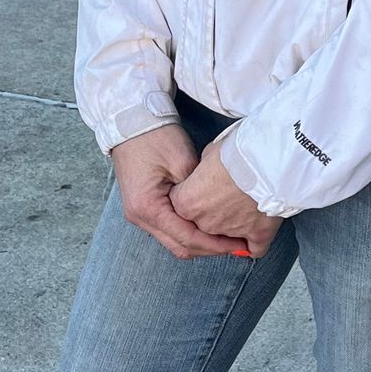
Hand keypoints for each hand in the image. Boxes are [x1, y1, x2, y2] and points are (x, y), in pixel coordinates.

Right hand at [111, 123, 246, 261]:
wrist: (131, 122)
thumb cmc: (157, 137)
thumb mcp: (183, 162)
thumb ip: (198, 193)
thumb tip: (216, 214)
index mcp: (148, 208)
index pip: (187, 238)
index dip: (215, 245)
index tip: (239, 245)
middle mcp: (140, 218)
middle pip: (179, 246)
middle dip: (210, 249)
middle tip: (238, 245)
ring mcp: (139, 215)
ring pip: (173, 241)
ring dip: (199, 243)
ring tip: (227, 238)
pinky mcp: (143, 209)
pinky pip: (168, 230)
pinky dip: (188, 232)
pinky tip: (207, 226)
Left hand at [171, 134, 282, 255]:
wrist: (265, 160)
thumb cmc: (235, 154)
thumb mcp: (208, 154)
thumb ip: (202, 171)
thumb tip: (207, 173)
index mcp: (187, 203)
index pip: (180, 205)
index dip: (191, 195)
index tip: (201, 187)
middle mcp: (205, 223)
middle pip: (202, 224)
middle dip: (211, 213)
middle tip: (224, 196)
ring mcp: (231, 232)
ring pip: (226, 238)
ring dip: (233, 227)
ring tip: (245, 207)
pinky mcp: (257, 235)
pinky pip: (254, 249)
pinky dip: (255, 244)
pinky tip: (257, 234)